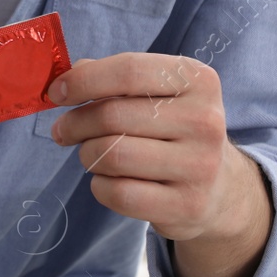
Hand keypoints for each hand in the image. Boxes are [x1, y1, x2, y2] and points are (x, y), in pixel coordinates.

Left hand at [46, 53, 270, 276]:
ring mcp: (199, 166)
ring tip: (90, 154)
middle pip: (112, 115)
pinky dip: (100, 186)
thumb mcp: (158, 93)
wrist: (219, 188)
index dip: (82, 80)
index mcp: (198, 80)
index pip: (128, 70)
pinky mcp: (187, 205)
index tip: (56, 92)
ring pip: (111, 155)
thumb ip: (112, 78)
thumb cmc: (173, 129)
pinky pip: (118, 193)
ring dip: (87, 155)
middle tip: (64, 130)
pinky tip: (108, 180)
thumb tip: (65, 78)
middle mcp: (205, 120)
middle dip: (75, 123)